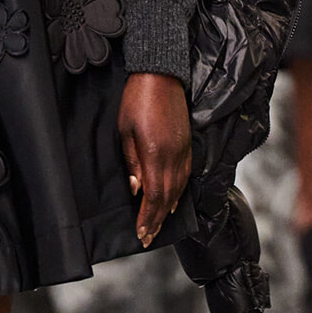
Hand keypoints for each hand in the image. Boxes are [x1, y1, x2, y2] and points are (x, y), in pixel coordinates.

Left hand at [117, 72, 191, 247]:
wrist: (160, 75)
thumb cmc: (137, 100)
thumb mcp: (125, 131)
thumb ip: (132, 162)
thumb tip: (136, 189)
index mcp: (156, 154)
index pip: (153, 195)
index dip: (149, 217)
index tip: (143, 233)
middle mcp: (174, 156)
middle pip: (168, 197)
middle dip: (158, 219)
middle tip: (149, 237)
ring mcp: (183, 150)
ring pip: (179, 188)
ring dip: (169, 209)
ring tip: (160, 224)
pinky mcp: (187, 144)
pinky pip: (186, 175)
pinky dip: (180, 192)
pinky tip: (174, 200)